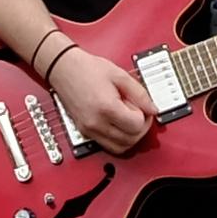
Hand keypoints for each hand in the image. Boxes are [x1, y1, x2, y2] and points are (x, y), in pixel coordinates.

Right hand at [49, 38, 157, 152]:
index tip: (142, 107)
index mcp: (106, 108)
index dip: (145, 117)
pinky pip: (108, 145)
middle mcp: (96, 123)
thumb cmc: (87, 69)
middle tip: (139, 112)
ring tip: (129, 118)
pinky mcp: (85, 132)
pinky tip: (118, 123)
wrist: (63, 69)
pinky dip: (118, 139)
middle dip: (140, 128)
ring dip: (130, 137)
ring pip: (120, 148)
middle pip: (130, 140)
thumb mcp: (120, 75)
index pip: (136, 126)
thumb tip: (153, 109)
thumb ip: (140, 94)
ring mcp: (89, 130)